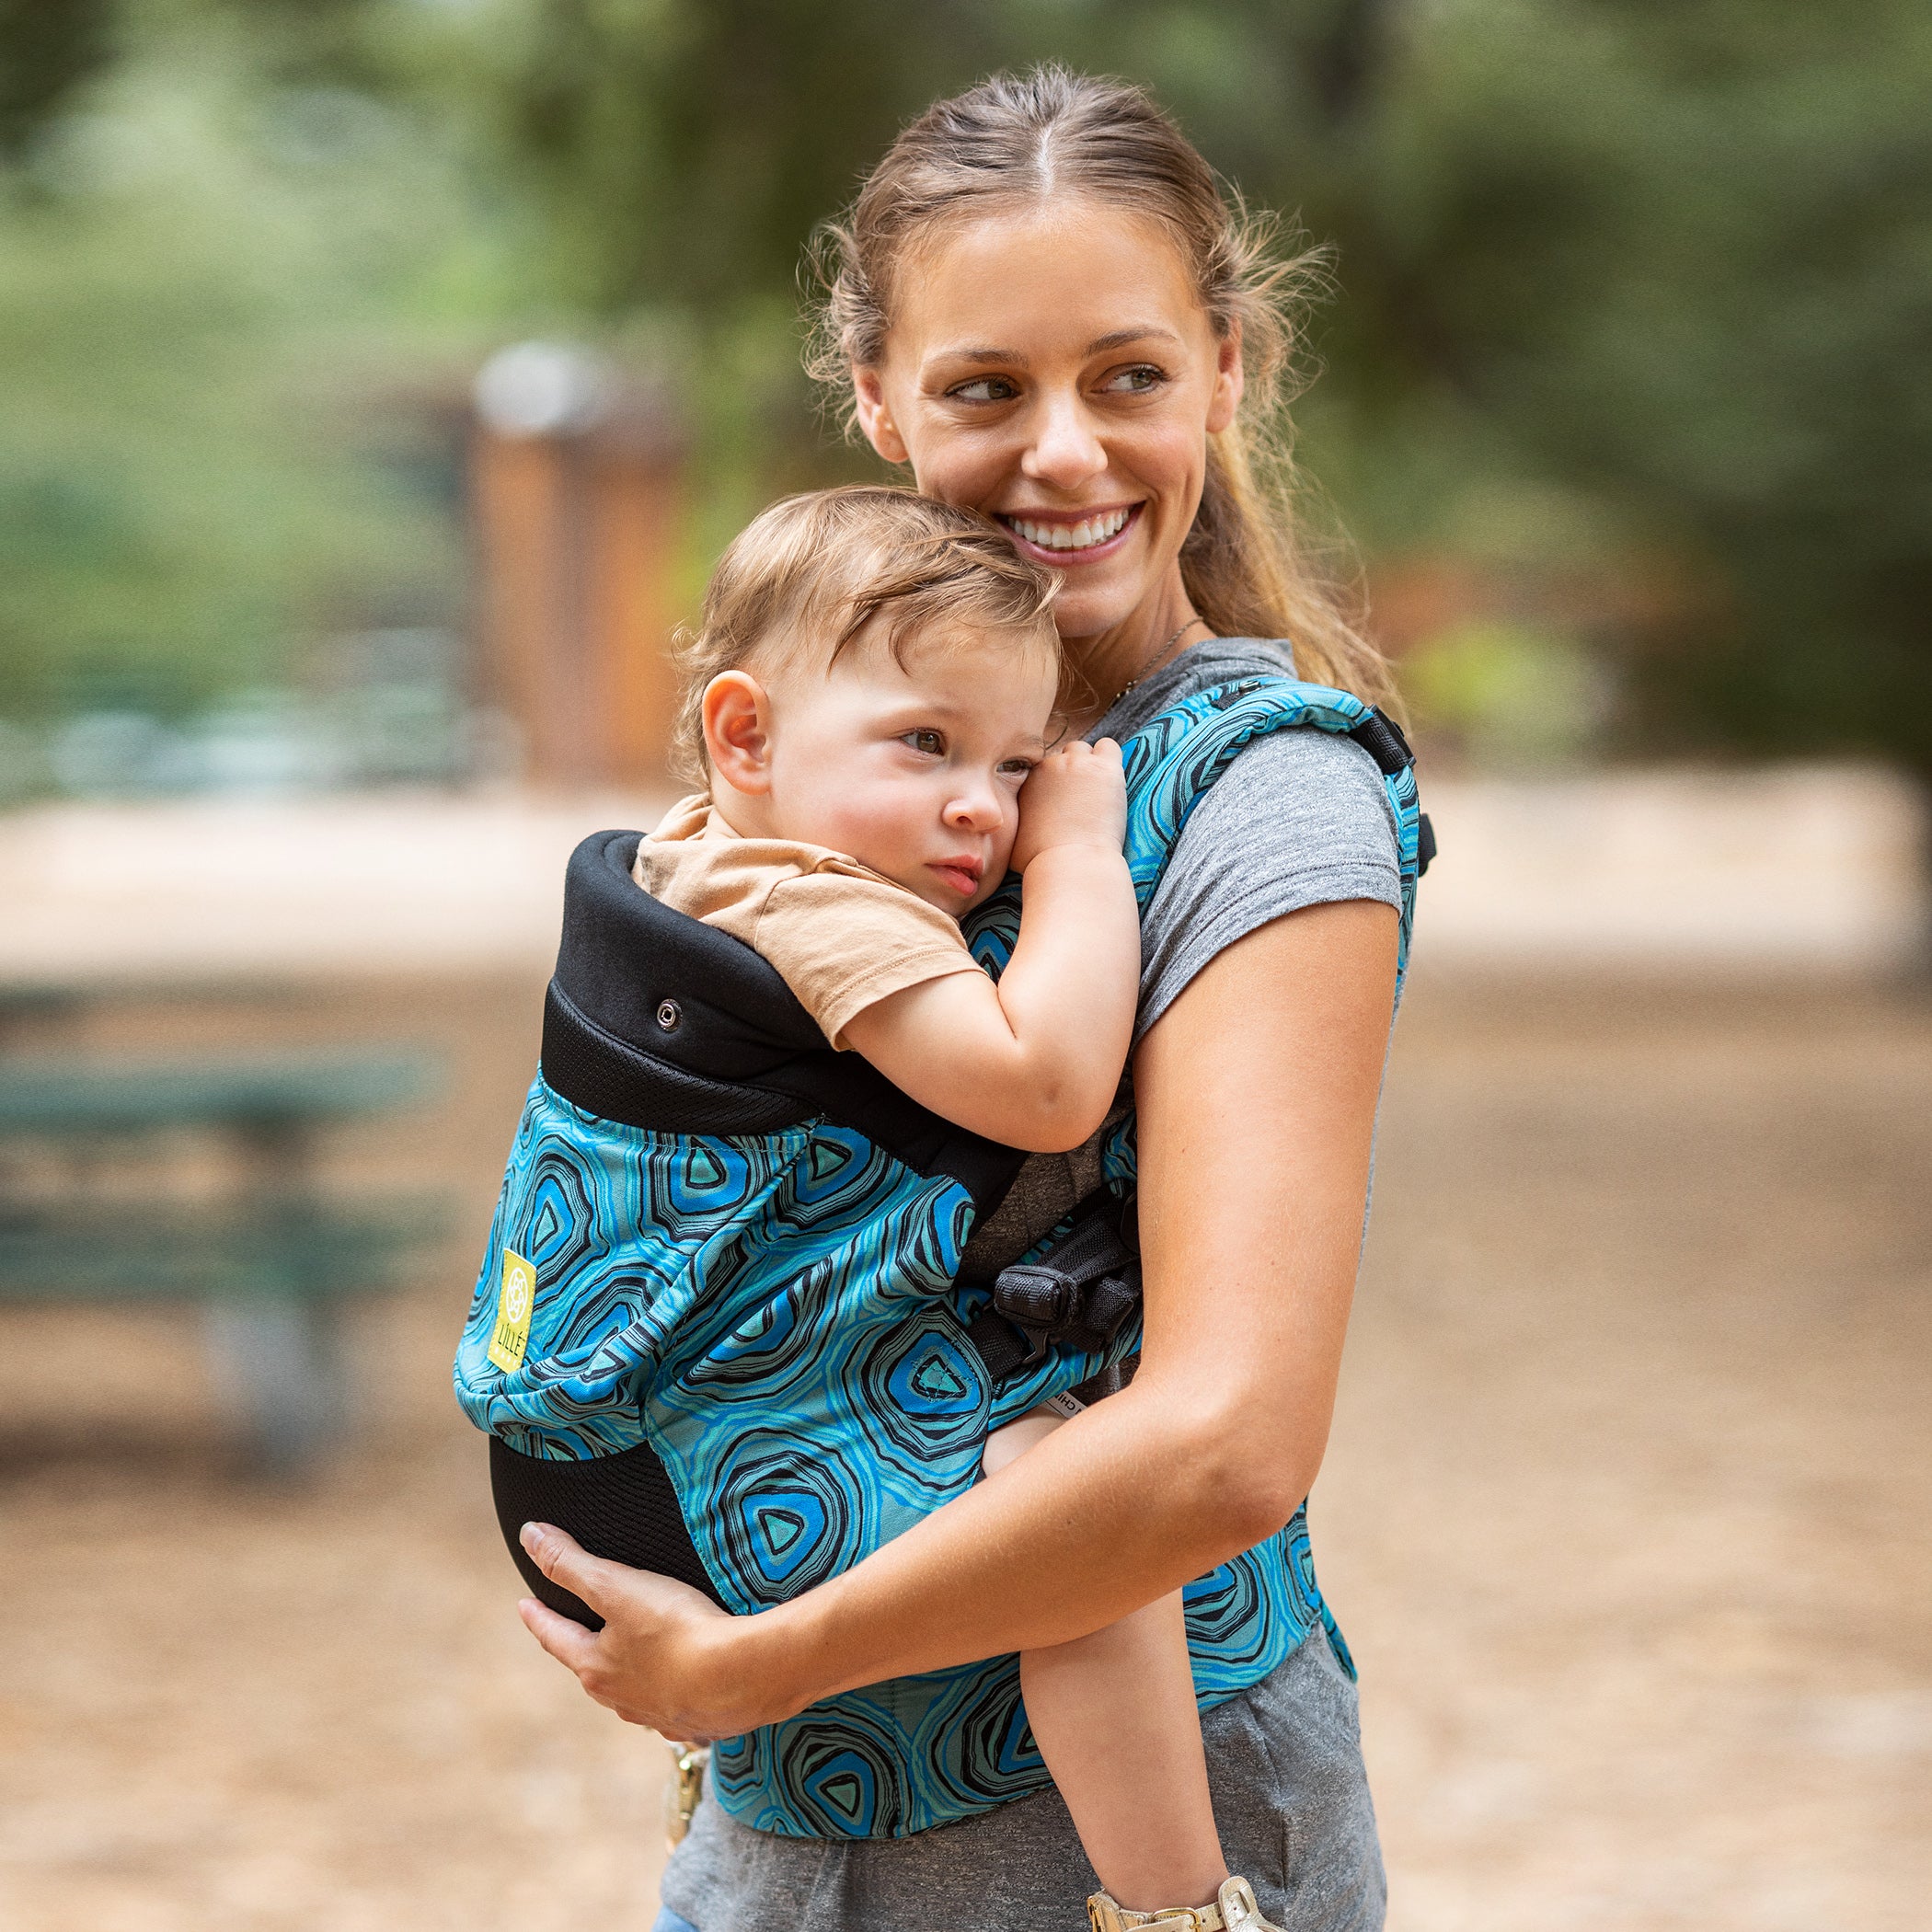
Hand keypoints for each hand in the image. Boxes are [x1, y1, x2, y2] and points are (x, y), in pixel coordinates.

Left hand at [514, 1522, 788, 1742]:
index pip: (555, 1637)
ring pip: (632, 1693)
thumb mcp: (616, 1587)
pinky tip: (685, 1691)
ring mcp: (660, 1715)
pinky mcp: (698, 1721)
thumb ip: (570, 1563)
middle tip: (572, 1632)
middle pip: (591, 1668)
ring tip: (629, 1663)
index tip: (524, 1605)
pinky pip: (676, 1708)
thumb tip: (529, 1535)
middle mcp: (620, 1699)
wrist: (741, 1678)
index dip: (539, 1617)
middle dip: (581, 1649)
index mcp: (595, 1668)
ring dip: (626, 1677)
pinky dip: (673, 1695)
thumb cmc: (675, 1629)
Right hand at [1011, 737, 1126, 872]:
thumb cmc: (1040, 862)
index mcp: (1029, 780)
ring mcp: (1077, 763)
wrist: (1069, 864)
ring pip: (1083, 749)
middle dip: (1072, 773)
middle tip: (1081, 799)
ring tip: (1097, 792)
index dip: (1056, 786)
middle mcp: (1050, 765)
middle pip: (1063, 755)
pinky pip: (1108, 747)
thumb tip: (1010, 828)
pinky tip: (1111, 783)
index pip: (1044, 769)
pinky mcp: (1104, 768)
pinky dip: (1110, 760)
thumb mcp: (1012, 841)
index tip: (1065, 803)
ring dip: (1090, 766)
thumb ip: (1013, 824)